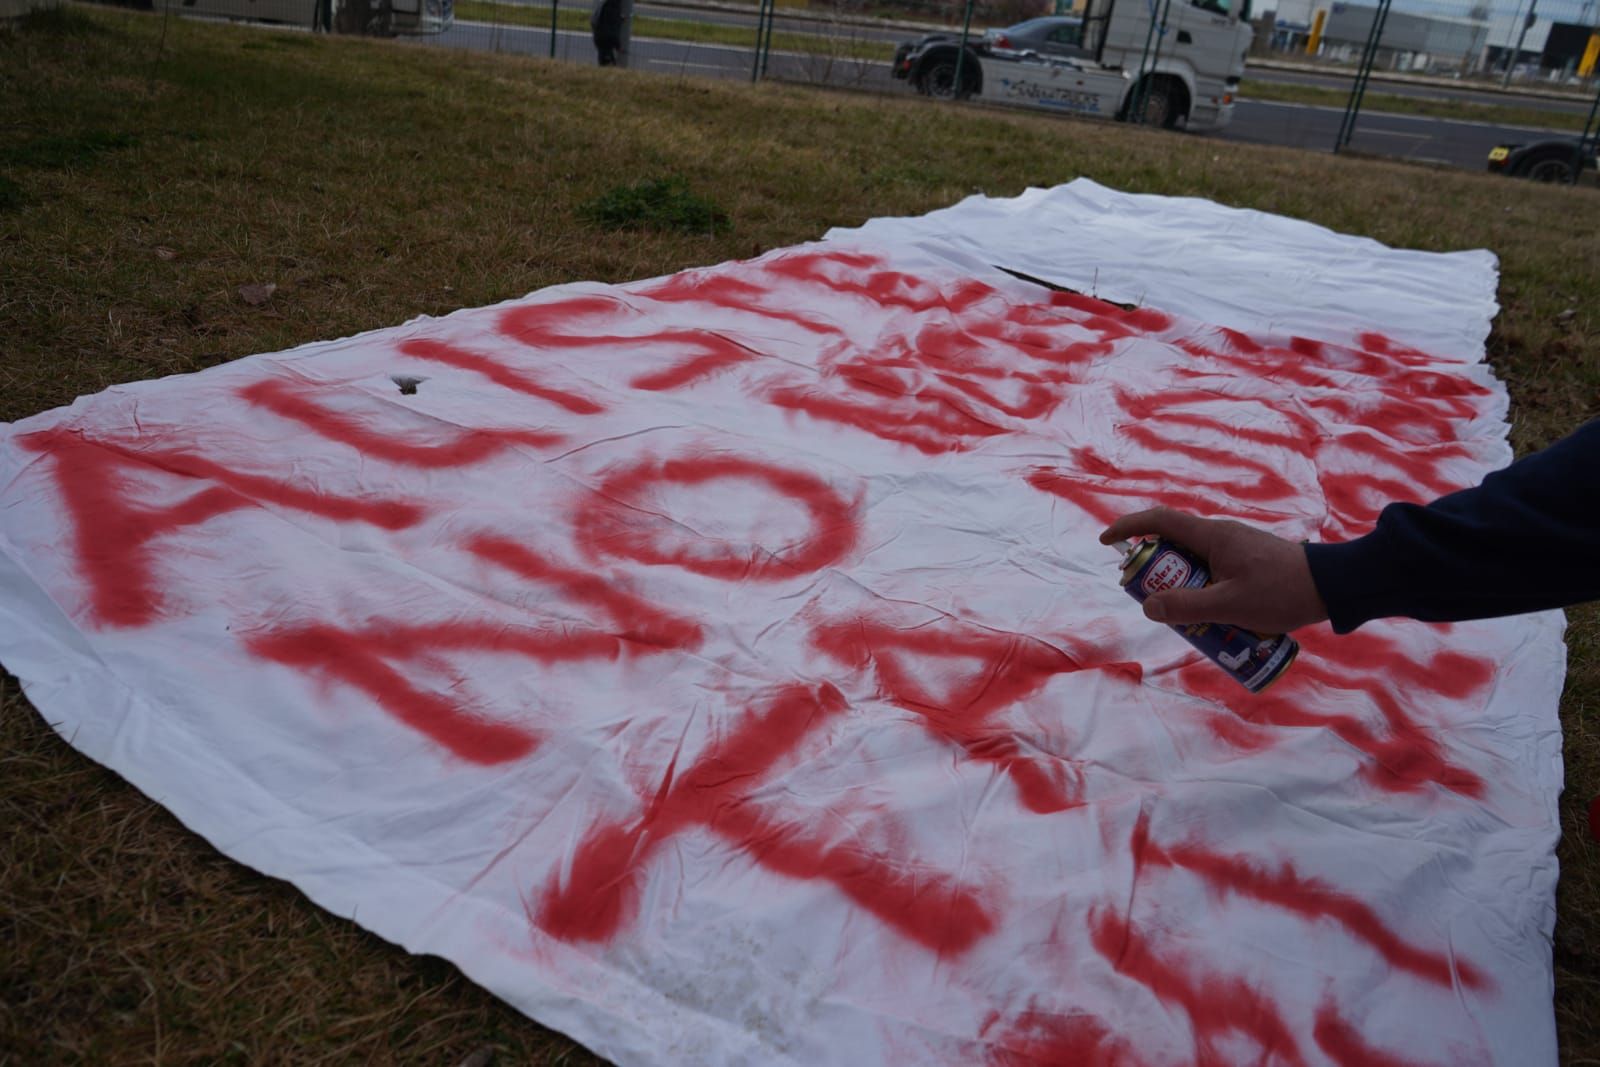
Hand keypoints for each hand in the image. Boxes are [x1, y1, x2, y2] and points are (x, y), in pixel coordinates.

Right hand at [1099, 508, 1328, 633]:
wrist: (1332, 587)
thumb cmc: (1282, 593)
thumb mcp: (1229, 606)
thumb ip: (1186, 607)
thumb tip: (1148, 606)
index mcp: (1212, 537)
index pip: (1159, 521)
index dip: (1128, 528)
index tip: (1107, 543)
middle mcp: (1221, 536)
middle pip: (1173, 545)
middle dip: (1155, 571)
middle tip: (1151, 600)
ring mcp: (1236, 548)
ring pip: (1193, 562)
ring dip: (1181, 586)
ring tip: (1187, 618)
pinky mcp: (1248, 562)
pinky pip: (1212, 571)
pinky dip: (1202, 589)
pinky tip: (1215, 617)